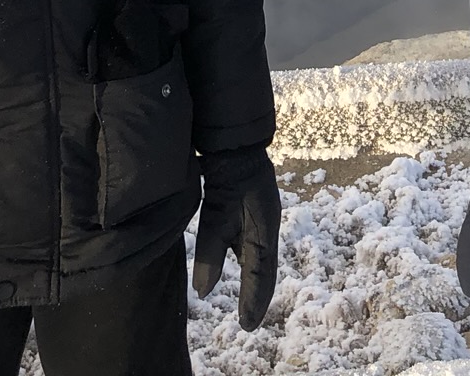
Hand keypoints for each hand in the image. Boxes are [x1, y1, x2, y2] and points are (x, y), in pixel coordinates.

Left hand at [192, 145, 280, 331]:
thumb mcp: (216, 215)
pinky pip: (250, 244)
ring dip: (253, 280)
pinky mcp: (252, 213)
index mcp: (264, 231)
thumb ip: (211, 252)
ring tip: (247, 305)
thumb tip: (202, 291)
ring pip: (258, 258)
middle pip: (264, 270)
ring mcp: (262, 220)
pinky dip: (246, 261)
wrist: (236, 143)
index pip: (260, 274)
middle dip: (257, 295)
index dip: (253, 301)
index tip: (247, 326)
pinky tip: (238, 266)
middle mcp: (267, 229)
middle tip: (248, 322)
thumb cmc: (228, 176)